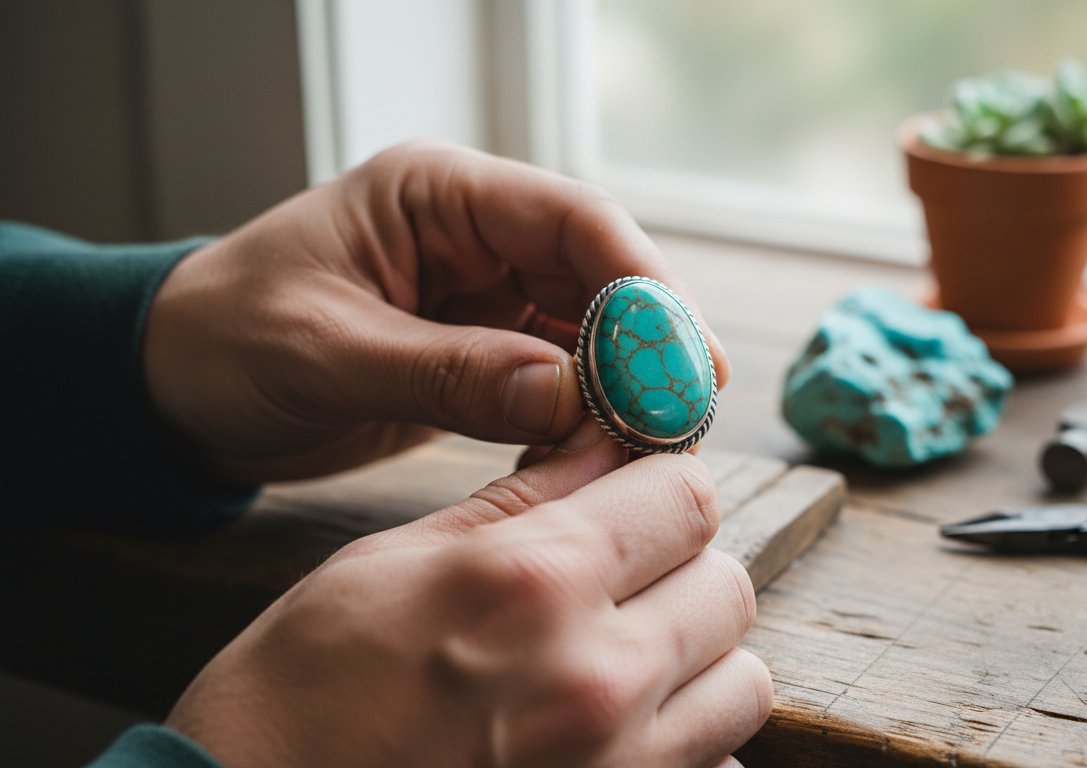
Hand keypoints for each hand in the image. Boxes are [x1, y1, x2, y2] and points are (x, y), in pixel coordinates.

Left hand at [143, 141, 728, 482]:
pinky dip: (585, 412)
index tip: (686, 353)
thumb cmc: (224, 341)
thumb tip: (566, 396)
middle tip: (689, 411)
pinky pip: (555, 374)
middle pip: (597, 272)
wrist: (174, 389)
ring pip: (588, 327)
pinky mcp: (480, 350)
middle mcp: (473, 234)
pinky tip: (605, 450)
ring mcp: (482, 293)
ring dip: (625, 381)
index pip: (570, 218)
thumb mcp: (325, 352)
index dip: (640, 282)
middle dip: (648, 340)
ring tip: (659, 439)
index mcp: (436, 195)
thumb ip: (446, 372)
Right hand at [165, 421, 772, 767]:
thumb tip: (605, 438)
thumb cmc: (302, 687)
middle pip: (728, 585)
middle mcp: (597, 676)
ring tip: (625, 654)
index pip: (688, 498)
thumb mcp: (398, 560)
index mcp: (536, 581)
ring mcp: (617, 764)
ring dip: (697, 655)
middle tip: (623, 576)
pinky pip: (716, 764)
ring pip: (742, 680)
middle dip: (683, 567)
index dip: (665, 484)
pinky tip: (619, 728)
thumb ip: (525, 500)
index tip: (640, 492)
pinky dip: (688, 737)